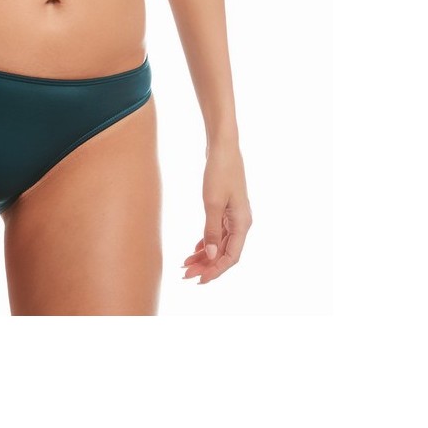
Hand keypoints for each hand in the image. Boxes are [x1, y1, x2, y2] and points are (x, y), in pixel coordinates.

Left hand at [182, 142, 251, 284]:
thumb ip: (211, 230)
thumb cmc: (219, 171)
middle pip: (224, 252)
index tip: (199, 280)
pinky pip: (217, 232)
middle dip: (205, 265)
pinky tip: (195, 248)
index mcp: (242, 223)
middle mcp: (241, 222)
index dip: (215, 271)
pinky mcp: (227, 208)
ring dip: (204, 255)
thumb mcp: (212, 203)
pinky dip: (206, 241)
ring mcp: (235, 215)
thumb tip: (210, 256)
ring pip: (220, 243)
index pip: (230, 257)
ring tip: (185, 264)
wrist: (223, 147)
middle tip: (185, 274)